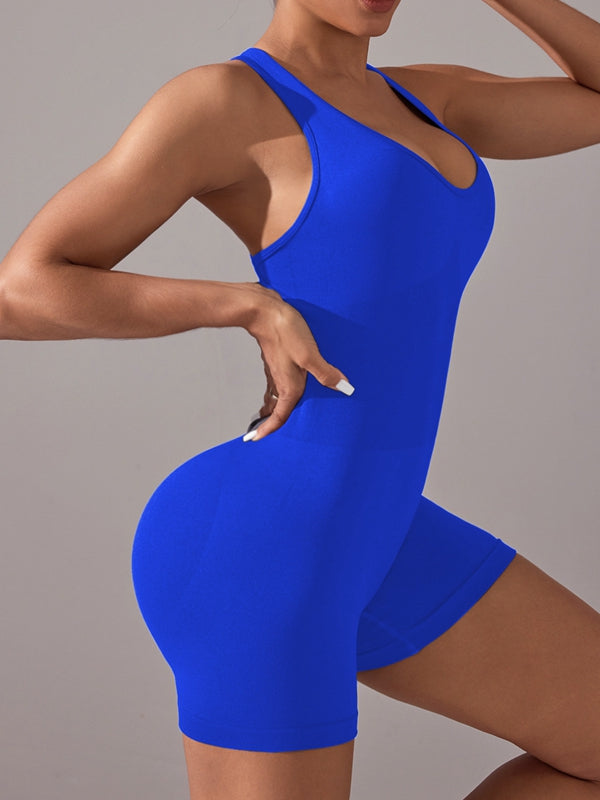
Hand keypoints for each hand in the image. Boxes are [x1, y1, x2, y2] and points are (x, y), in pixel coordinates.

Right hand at [243, 284, 354, 441]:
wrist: (264, 311)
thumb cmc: (286, 332)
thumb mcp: (310, 355)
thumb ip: (326, 374)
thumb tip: (345, 388)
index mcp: (289, 386)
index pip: (277, 416)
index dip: (268, 430)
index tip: (256, 440)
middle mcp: (281, 381)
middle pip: (275, 408)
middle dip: (269, 422)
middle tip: (261, 433)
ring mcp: (276, 370)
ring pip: (273, 394)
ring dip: (270, 406)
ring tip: (267, 415)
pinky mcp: (275, 358)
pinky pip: (274, 381)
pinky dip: (273, 390)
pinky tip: (279, 385)